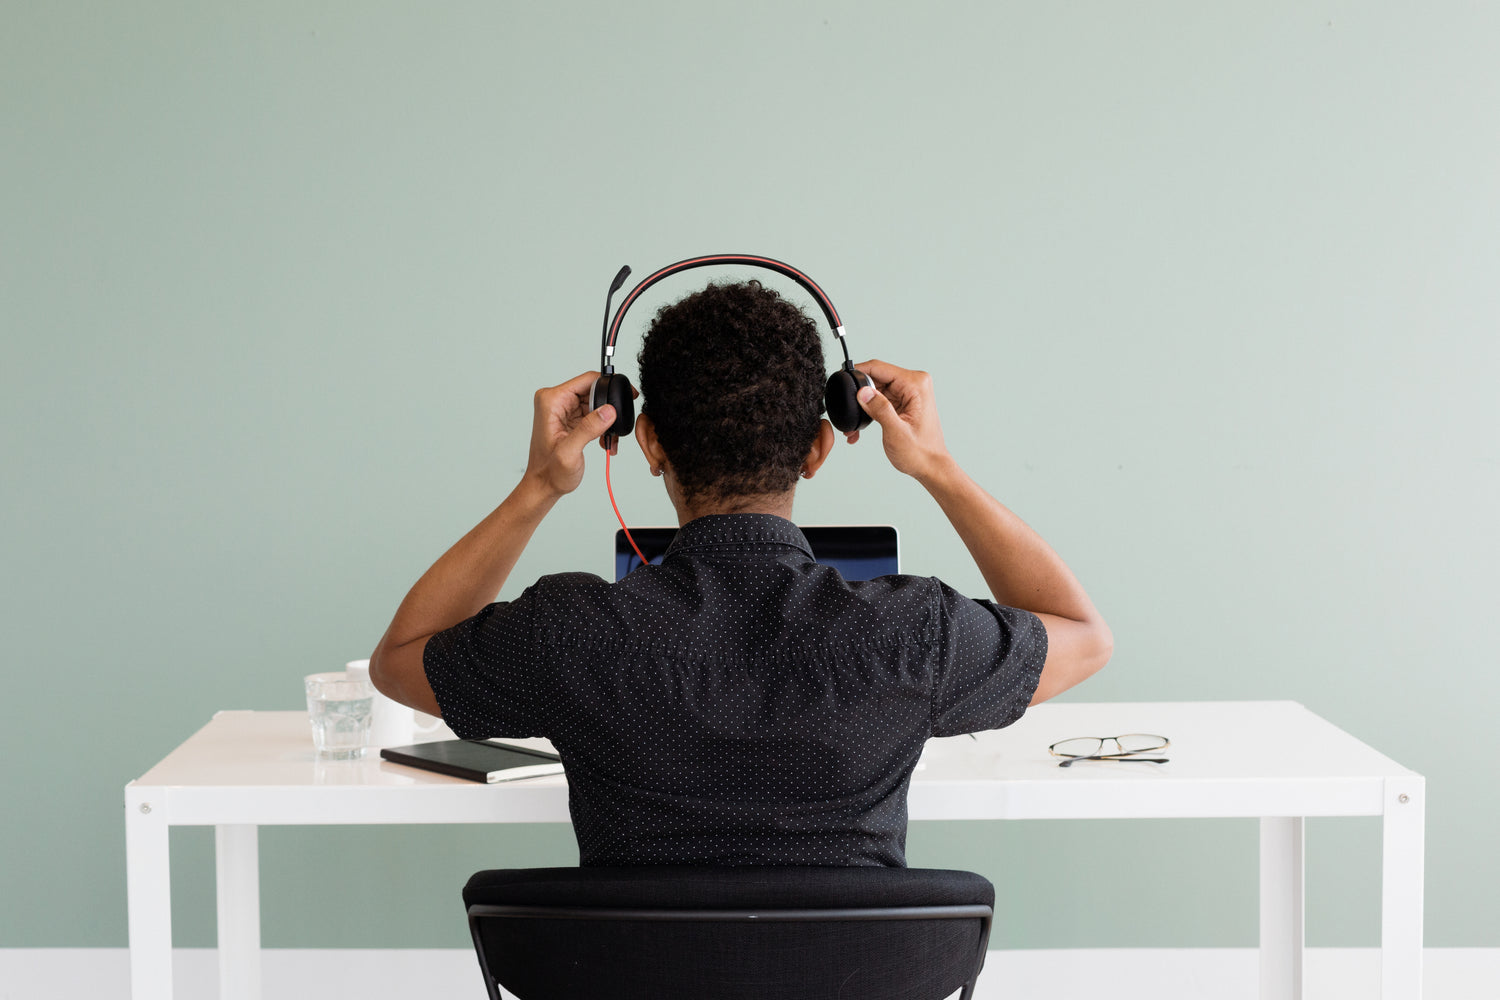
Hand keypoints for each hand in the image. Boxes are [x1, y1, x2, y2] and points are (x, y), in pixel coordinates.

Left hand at [525, 372, 618, 496]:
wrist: (544, 485)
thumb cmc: (550, 472)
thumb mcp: (570, 452)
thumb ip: (588, 429)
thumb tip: (608, 410)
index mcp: (552, 401)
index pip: (586, 380)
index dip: (609, 385)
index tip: (626, 394)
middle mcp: (556, 401)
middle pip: (593, 390)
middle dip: (608, 408)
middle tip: (614, 427)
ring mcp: (563, 409)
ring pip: (596, 403)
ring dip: (606, 420)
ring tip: (608, 438)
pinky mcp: (570, 417)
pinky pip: (593, 413)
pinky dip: (602, 426)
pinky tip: (603, 440)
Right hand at [848, 359, 953, 483]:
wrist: (930, 467)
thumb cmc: (920, 453)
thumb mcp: (896, 432)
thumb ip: (880, 409)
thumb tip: (862, 392)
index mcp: (915, 384)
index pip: (879, 368)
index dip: (857, 372)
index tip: (840, 379)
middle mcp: (913, 384)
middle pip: (875, 378)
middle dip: (859, 394)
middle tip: (849, 413)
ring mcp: (908, 393)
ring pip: (875, 390)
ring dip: (862, 406)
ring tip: (855, 426)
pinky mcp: (903, 402)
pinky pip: (879, 400)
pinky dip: (869, 412)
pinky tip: (862, 427)